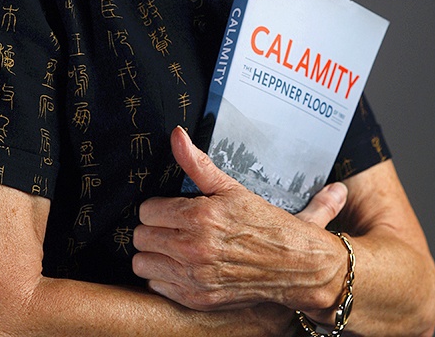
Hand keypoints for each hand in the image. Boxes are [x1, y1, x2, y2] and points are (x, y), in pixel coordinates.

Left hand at [132, 127, 346, 311]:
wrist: (293, 262)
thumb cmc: (262, 222)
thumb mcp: (230, 187)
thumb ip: (196, 162)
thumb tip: (176, 135)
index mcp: (200, 216)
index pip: (147, 210)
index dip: (157, 206)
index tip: (169, 208)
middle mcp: (194, 248)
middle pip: (141, 236)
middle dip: (152, 228)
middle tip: (170, 225)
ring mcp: (195, 276)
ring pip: (142, 263)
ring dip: (153, 254)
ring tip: (171, 245)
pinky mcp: (197, 299)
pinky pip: (156, 287)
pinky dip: (164, 276)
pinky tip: (181, 266)